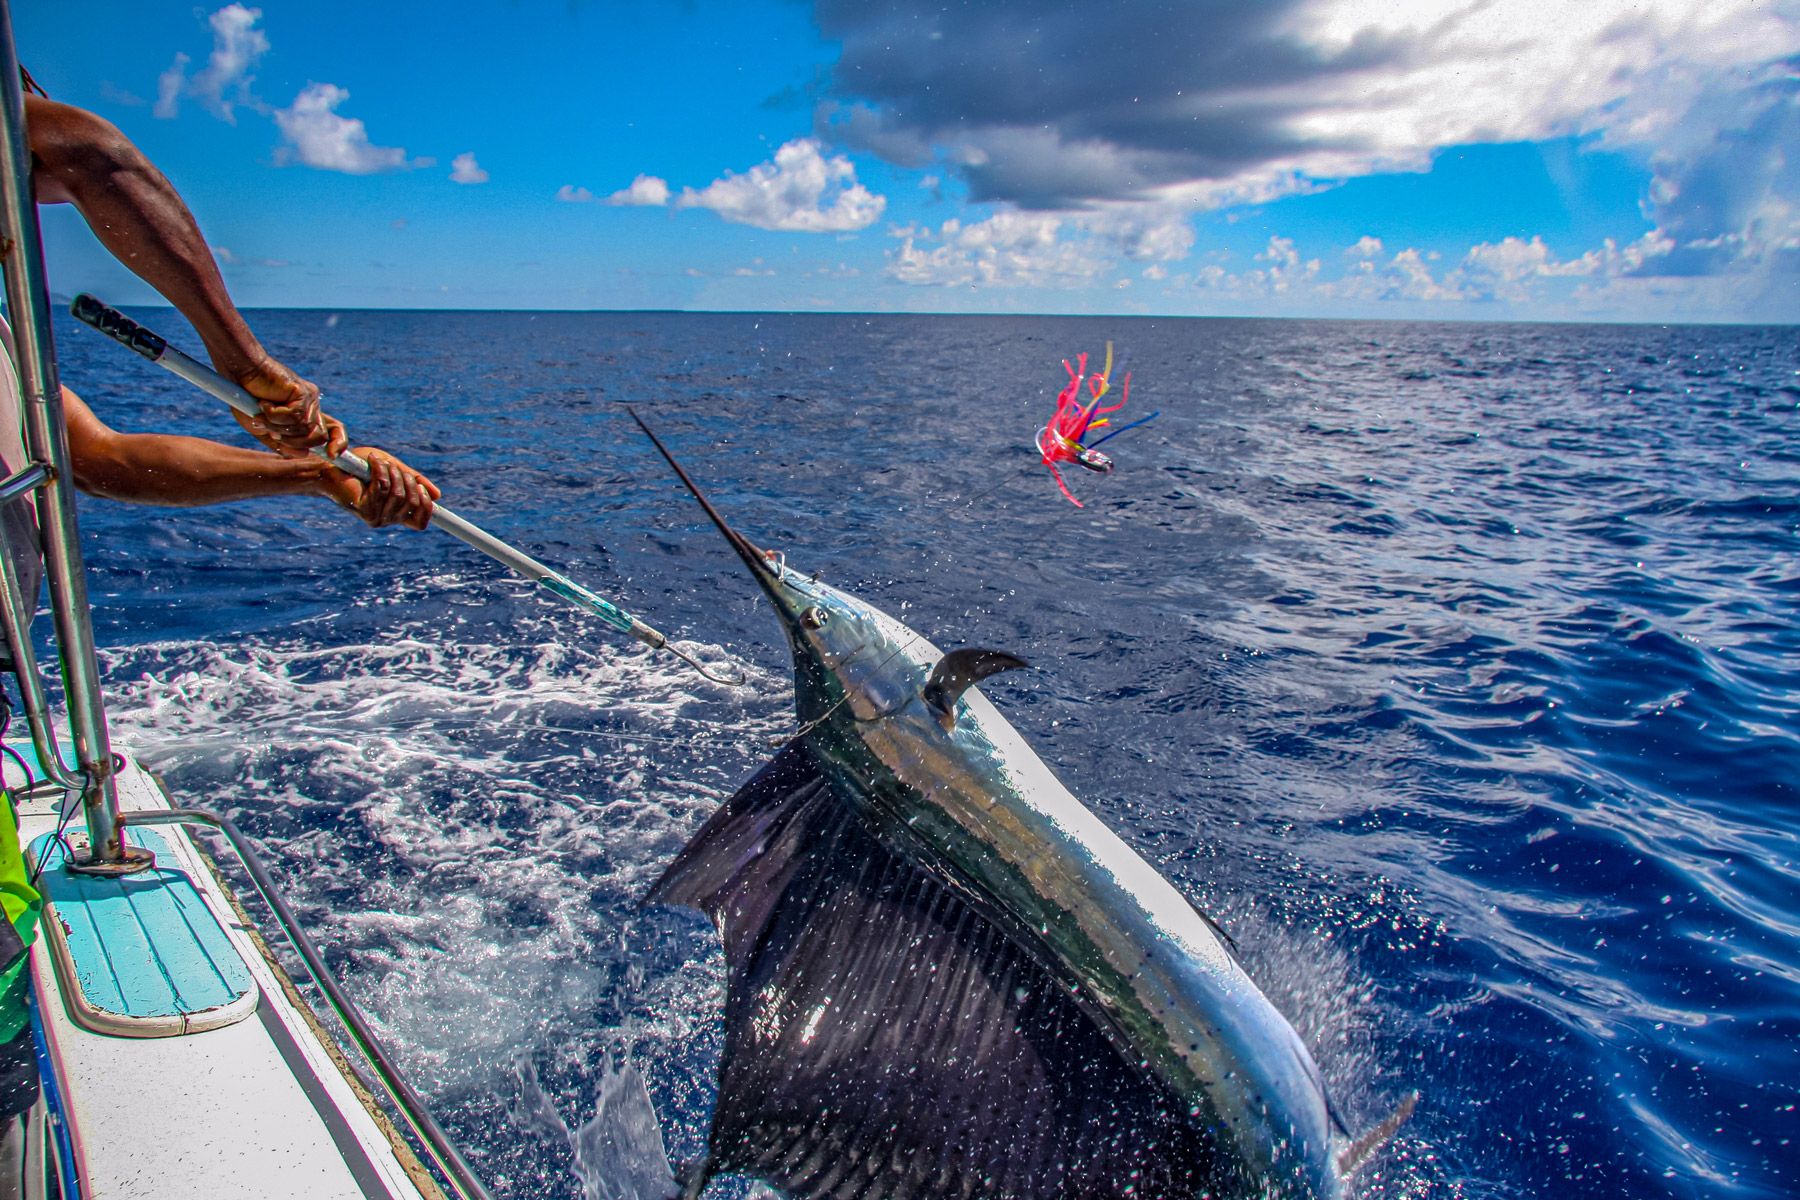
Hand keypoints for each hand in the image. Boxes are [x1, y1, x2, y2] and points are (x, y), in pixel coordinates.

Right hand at [232, 356, 328, 456]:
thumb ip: (282, 444)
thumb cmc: (247, 399)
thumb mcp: (264, 428)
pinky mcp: (302, 392)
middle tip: (272, 432)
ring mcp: (308, 398)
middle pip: (318, 437)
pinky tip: (263, 403)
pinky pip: (293, 416)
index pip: (333, 430)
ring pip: (304, 429)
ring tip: (261, 414)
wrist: (239, 372)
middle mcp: (311, 407)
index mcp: (306, 415)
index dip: (338, 443)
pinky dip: (273, 415)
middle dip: (294, 442)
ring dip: (277, 428)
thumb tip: (304, 453)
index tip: (333, 456)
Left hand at [321, 448, 440, 529]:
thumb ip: (415, 481)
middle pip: (413, 503)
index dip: (428, 508)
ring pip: (399, 495)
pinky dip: (380, 469)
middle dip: (409, 480)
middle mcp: (387, 520)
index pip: (420, 522)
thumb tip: (437, 496)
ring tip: (380, 463)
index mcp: (396, 514)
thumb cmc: (362, 468)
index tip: (425, 491)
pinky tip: (372, 461)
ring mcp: (376, 518)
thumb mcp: (395, 471)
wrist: (332, 468)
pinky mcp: (364, 510)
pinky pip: (382, 487)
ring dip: (393, 473)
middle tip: (394, 468)